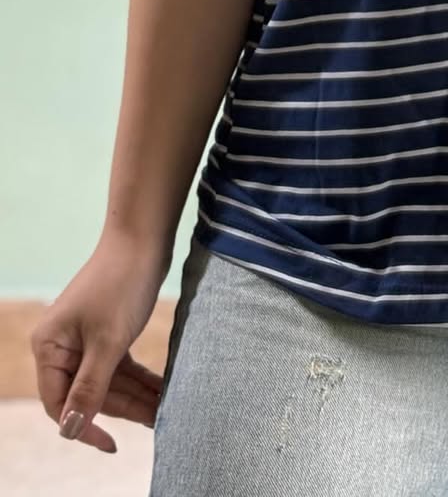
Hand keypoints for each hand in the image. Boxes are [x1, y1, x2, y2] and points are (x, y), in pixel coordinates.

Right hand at [30, 231, 167, 453]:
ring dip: (135, 394)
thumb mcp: (108, 341)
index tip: (111, 444)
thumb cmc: (122, 283)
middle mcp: (62, 345)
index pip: (59, 403)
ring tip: (165, 409)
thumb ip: (90, 387)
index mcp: (49, 347)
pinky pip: (120, 365)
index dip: (83, 426)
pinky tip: (161, 390)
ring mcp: (85, 338)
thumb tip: (70, 428)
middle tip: (157, 421)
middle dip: (122, 408)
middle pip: (88, 392)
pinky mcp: (107, 331)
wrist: (143, 236)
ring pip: (108, 380)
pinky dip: (139, 377)